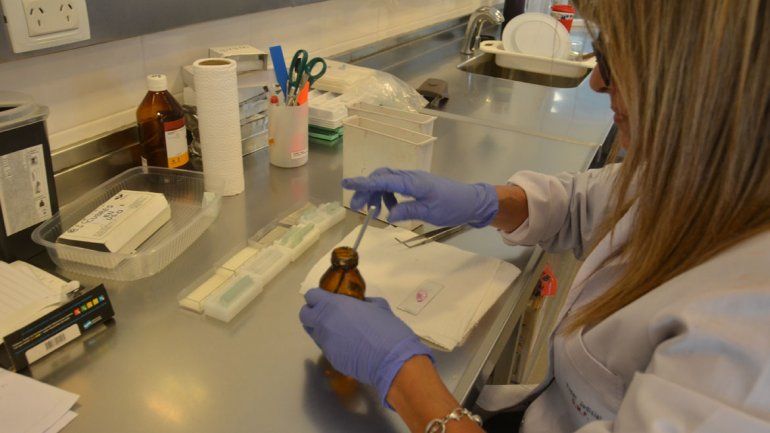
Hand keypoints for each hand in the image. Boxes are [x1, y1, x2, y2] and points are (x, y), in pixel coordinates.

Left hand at [299, 288, 431, 405]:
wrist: (391, 360)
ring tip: (341, 332)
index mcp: (334, 306)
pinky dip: (334, 345)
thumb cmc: (387, 328)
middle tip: (327, 314)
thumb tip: (361, 304)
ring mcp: (326, 343)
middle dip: (312, 313)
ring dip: (322, 330)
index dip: (317, 297)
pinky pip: (327, 348)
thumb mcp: (378, 306)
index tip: (327, 299)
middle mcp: (324, 323)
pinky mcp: (331, 359)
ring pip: (314, 334)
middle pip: (304, 316)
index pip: (311, 296)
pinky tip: (350, 347)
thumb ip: (364, 303)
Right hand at [342, 168, 498, 227]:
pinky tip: (391, 208)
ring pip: (387, 180)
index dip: (364, 182)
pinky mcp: (416, 184)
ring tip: (374, 211)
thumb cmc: (452, 206)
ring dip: (376, 194)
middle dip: (366, 190)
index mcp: (413, 182)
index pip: (384, 180)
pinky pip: (395, 185)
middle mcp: (410, 177)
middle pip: (381, 177)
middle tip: (357, 207)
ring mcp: (413, 179)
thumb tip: (388, 214)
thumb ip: (407, 211)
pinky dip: (387, 195)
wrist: (471, 201)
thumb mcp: (429, 212)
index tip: (346, 183)